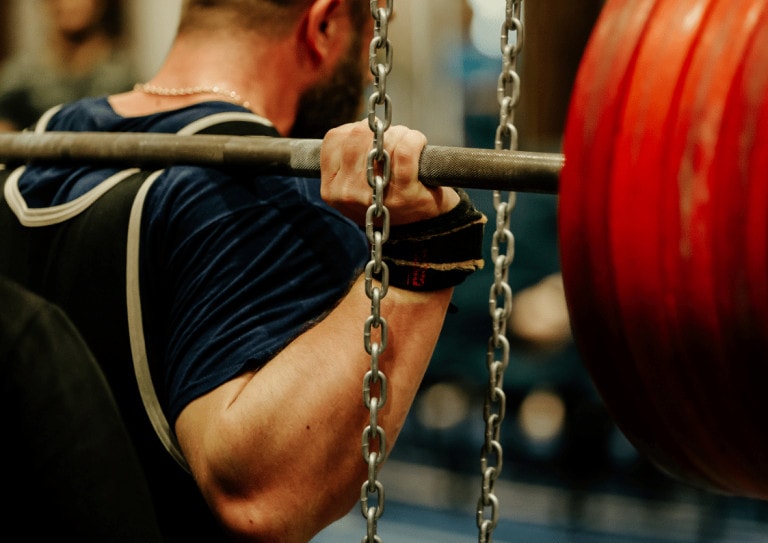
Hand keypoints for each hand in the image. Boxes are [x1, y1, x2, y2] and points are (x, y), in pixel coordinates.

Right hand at [320, 120, 459, 224]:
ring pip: (379, 140)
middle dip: (379, 130)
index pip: (334, 139)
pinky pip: (405, 150)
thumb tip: (359, 127)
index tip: (371, 138)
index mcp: (330, 190)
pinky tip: (419, 144)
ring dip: (398, 133)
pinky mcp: (403, 194)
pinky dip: (414, 140)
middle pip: (357, 136)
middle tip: (394, 139)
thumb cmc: (389, 198)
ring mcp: (373, 195)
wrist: (422, 228)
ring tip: (406, 143)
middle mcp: (346, 193)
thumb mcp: (355, 186)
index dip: (355, 129)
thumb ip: (347, 159)